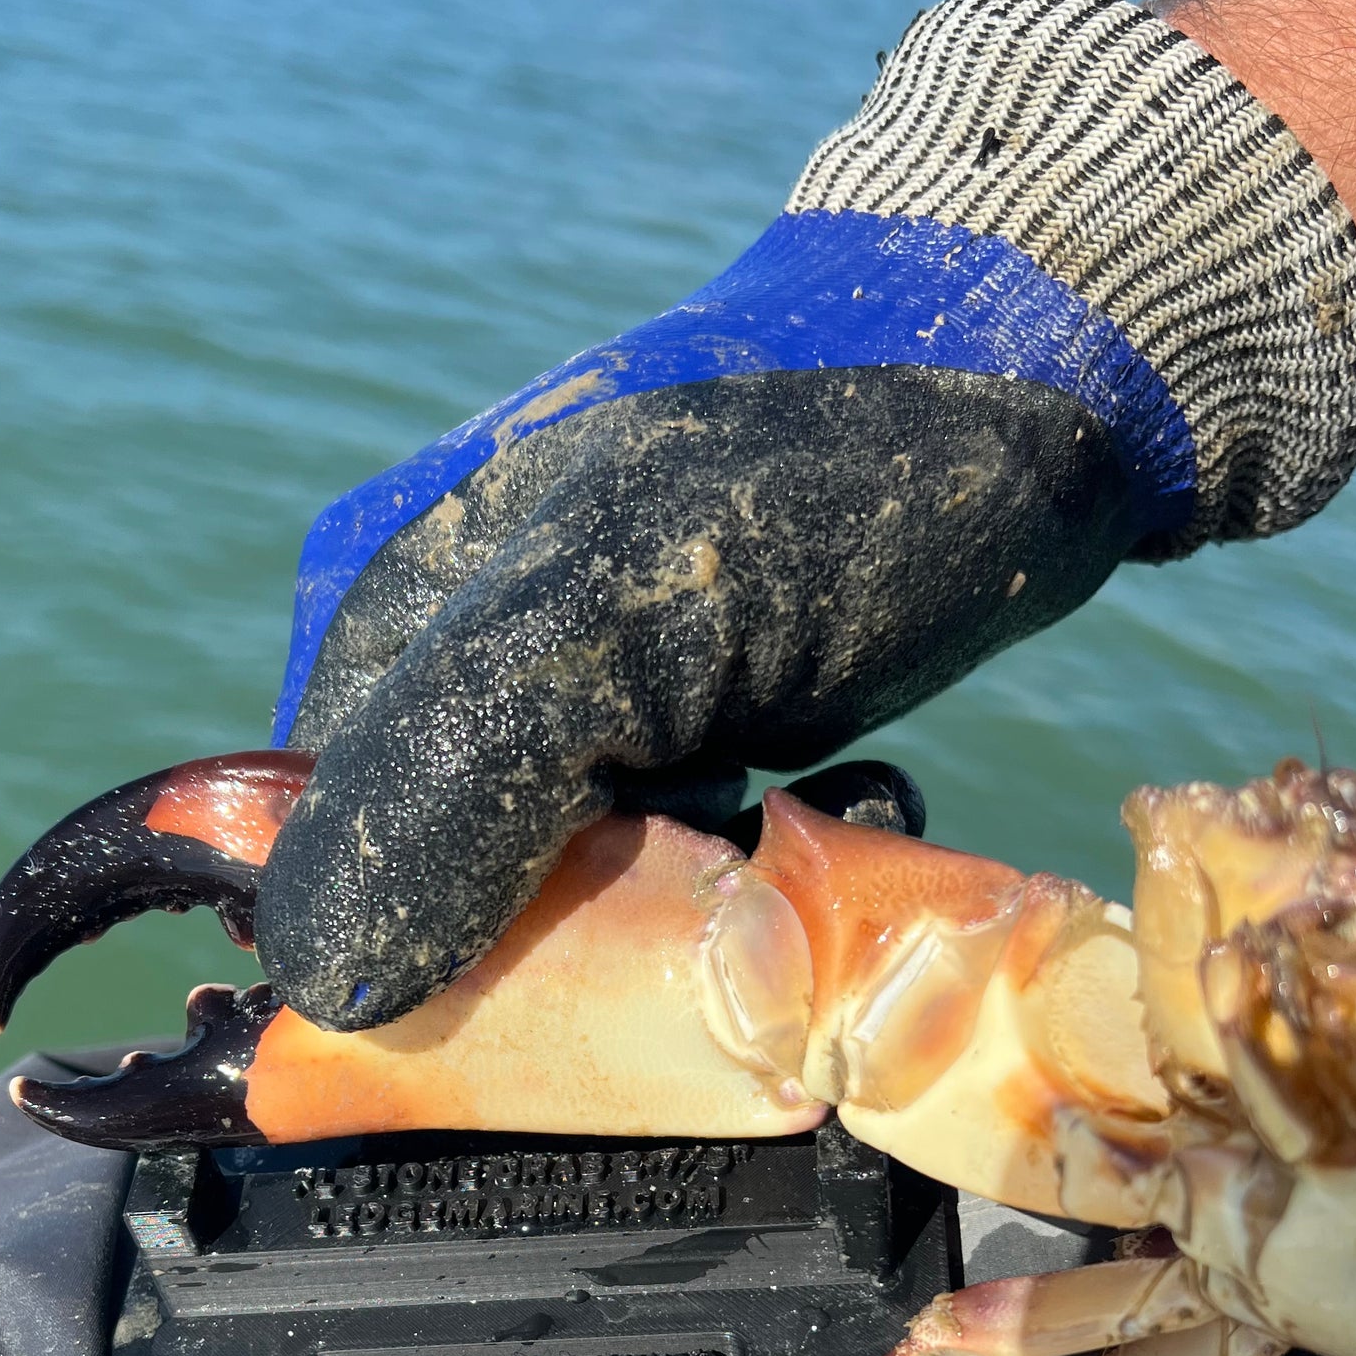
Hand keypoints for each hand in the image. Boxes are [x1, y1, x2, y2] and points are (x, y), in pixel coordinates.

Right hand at [261, 0, 1355, 1032]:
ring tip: (801, 837)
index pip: (337, 870)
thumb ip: (452, 788)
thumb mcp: (613, 627)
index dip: (439, 965)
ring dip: (708, 909)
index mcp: (383, 623)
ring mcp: (586, 690)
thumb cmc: (818, 482)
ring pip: (600, 893)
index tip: (588, 974)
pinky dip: (775, 867)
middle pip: (471, 898)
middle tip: (729, 886)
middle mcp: (461, 660)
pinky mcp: (700, 712)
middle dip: (603, 934)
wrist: (1031, 374)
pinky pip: (697, 856)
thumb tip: (324, 980)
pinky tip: (845, 807)